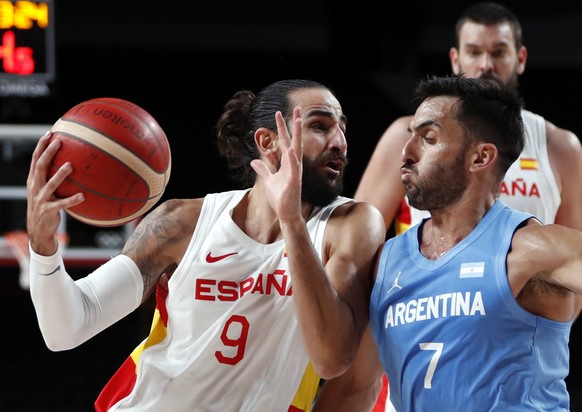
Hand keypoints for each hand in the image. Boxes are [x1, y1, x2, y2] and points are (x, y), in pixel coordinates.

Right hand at [26, 132, 84, 254]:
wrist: (38, 229)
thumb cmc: (46, 207)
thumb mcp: (46, 191)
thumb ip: (52, 178)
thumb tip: (72, 163)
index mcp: (33, 180)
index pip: (35, 159)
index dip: (41, 146)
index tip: (49, 133)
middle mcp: (35, 187)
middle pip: (40, 166)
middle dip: (48, 153)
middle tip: (59, 142)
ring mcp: (40, 199)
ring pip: (50, 184)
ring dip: (60, 174)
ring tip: (70, 165)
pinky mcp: (48, 211)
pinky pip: (61, 204)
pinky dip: (72, 200)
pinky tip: (82, 196)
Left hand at [251, 107, 303, 222]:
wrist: (287, 213)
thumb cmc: (280, 198)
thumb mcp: (268, 181)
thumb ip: (263, 170)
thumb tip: (254, 161)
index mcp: (287, 163)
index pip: (285, 142)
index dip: (282, 128)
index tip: (279, 113)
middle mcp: (294, 165)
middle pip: (294, 140)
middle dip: (295, 124)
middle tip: (298, 108)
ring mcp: (295, 172)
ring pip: (297, 150)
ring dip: (297, 135)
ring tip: (298, 121)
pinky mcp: (294, 182)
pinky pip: (294, 168)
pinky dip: (292, 158)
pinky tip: (291, 149)